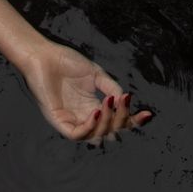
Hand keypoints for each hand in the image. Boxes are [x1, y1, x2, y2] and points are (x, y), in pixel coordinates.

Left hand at [21, 42, 152, 140]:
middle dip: (122, 120)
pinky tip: (97, 110)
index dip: (133, 121)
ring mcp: (70, 120)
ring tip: (110, 101)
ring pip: (95, 136)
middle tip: (125, 101)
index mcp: (93, 107)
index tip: (148, 114)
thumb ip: (111, 88)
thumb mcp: (96, 74)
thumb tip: (124, 101)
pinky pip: (76, 134)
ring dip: (107, 121)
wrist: (43, 55)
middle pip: (109, 132)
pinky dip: (90, 126)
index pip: (116, 121)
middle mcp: (83, 117)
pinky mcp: (57, 121)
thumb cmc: (66, 62)